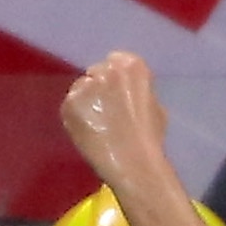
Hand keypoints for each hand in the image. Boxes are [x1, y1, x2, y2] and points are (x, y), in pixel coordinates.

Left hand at [61, 51, 175, 191]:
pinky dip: (76, 118)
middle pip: (96, 73)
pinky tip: (88, 132)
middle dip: (99, 88)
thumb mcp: (155, 107)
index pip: (116, 61)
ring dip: (86, 102)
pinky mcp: (70, 102)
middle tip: (106, 112)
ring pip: (81, 89)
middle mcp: (106, 69)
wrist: (133, 163)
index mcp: (132, 66)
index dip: (116, 80)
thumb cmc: (150, 139)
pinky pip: (70, 106)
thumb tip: (128, 94)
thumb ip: (140, 92)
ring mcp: (86, 85)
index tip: (118, 96)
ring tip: (97, 126)